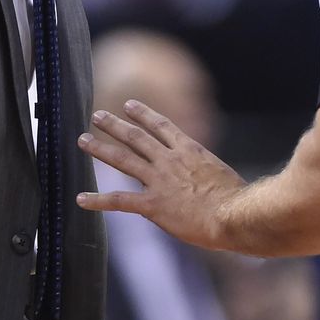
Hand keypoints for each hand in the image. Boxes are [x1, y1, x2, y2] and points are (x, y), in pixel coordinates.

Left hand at [76, 99, 246, 249]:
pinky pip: (120, 201)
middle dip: (115, 125)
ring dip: (100, 149)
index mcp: (190, 150)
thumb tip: (206, 179)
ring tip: (83, 139)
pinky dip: (98, 200)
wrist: (234, 214)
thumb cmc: (238, 199)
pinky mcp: (153, 205)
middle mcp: (170, 160)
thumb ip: (207, 172)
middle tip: (97, 115)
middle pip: (136, 137)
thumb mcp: (222, 174)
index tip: (129, 105)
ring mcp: (159, 181)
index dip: (143, 114)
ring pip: (123, 159)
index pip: (161, 125)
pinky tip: (81, 199)